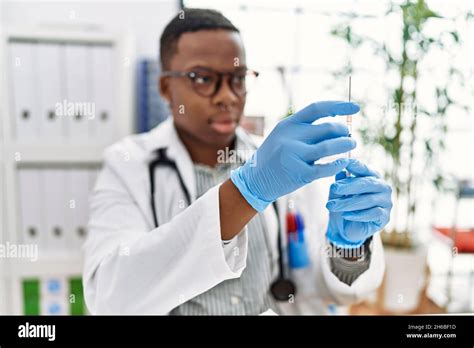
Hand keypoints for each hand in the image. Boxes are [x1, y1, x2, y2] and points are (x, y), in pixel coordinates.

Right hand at [230, 101, 358, 211]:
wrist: (254, 181)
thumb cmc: (273, 158)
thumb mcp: (282, 136)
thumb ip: (304, 130)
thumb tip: (335, 126)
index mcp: (288, 124)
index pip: (317, 108)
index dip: (339, 106)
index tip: (355, 108)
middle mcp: (290, 137)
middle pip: (327, 128)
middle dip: (343, 131)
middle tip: (349, 136)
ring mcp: (294, 155)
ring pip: (329, 147)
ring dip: (345, 145)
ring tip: (351, 145)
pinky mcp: (299, 173)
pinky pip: (326, 168)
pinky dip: (338, 164)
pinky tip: (343, 163)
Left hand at [326, 159, 392, 247]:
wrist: (348, 227)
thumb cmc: (345, 205)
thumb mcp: (339, 193)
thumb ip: (341, 182)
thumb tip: (340, 171)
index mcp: (373, 176)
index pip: (365, 169)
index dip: (355, 165)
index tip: (344, 162)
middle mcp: (383, 187)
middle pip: (367, 183)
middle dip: (348, 186)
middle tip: (334, 188)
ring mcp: (386, 202)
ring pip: (368, 200)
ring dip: (348, 203)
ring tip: (332, 206)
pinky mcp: (385, 217)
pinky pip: (373, 213)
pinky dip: (358, 214)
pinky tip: (345, 215)